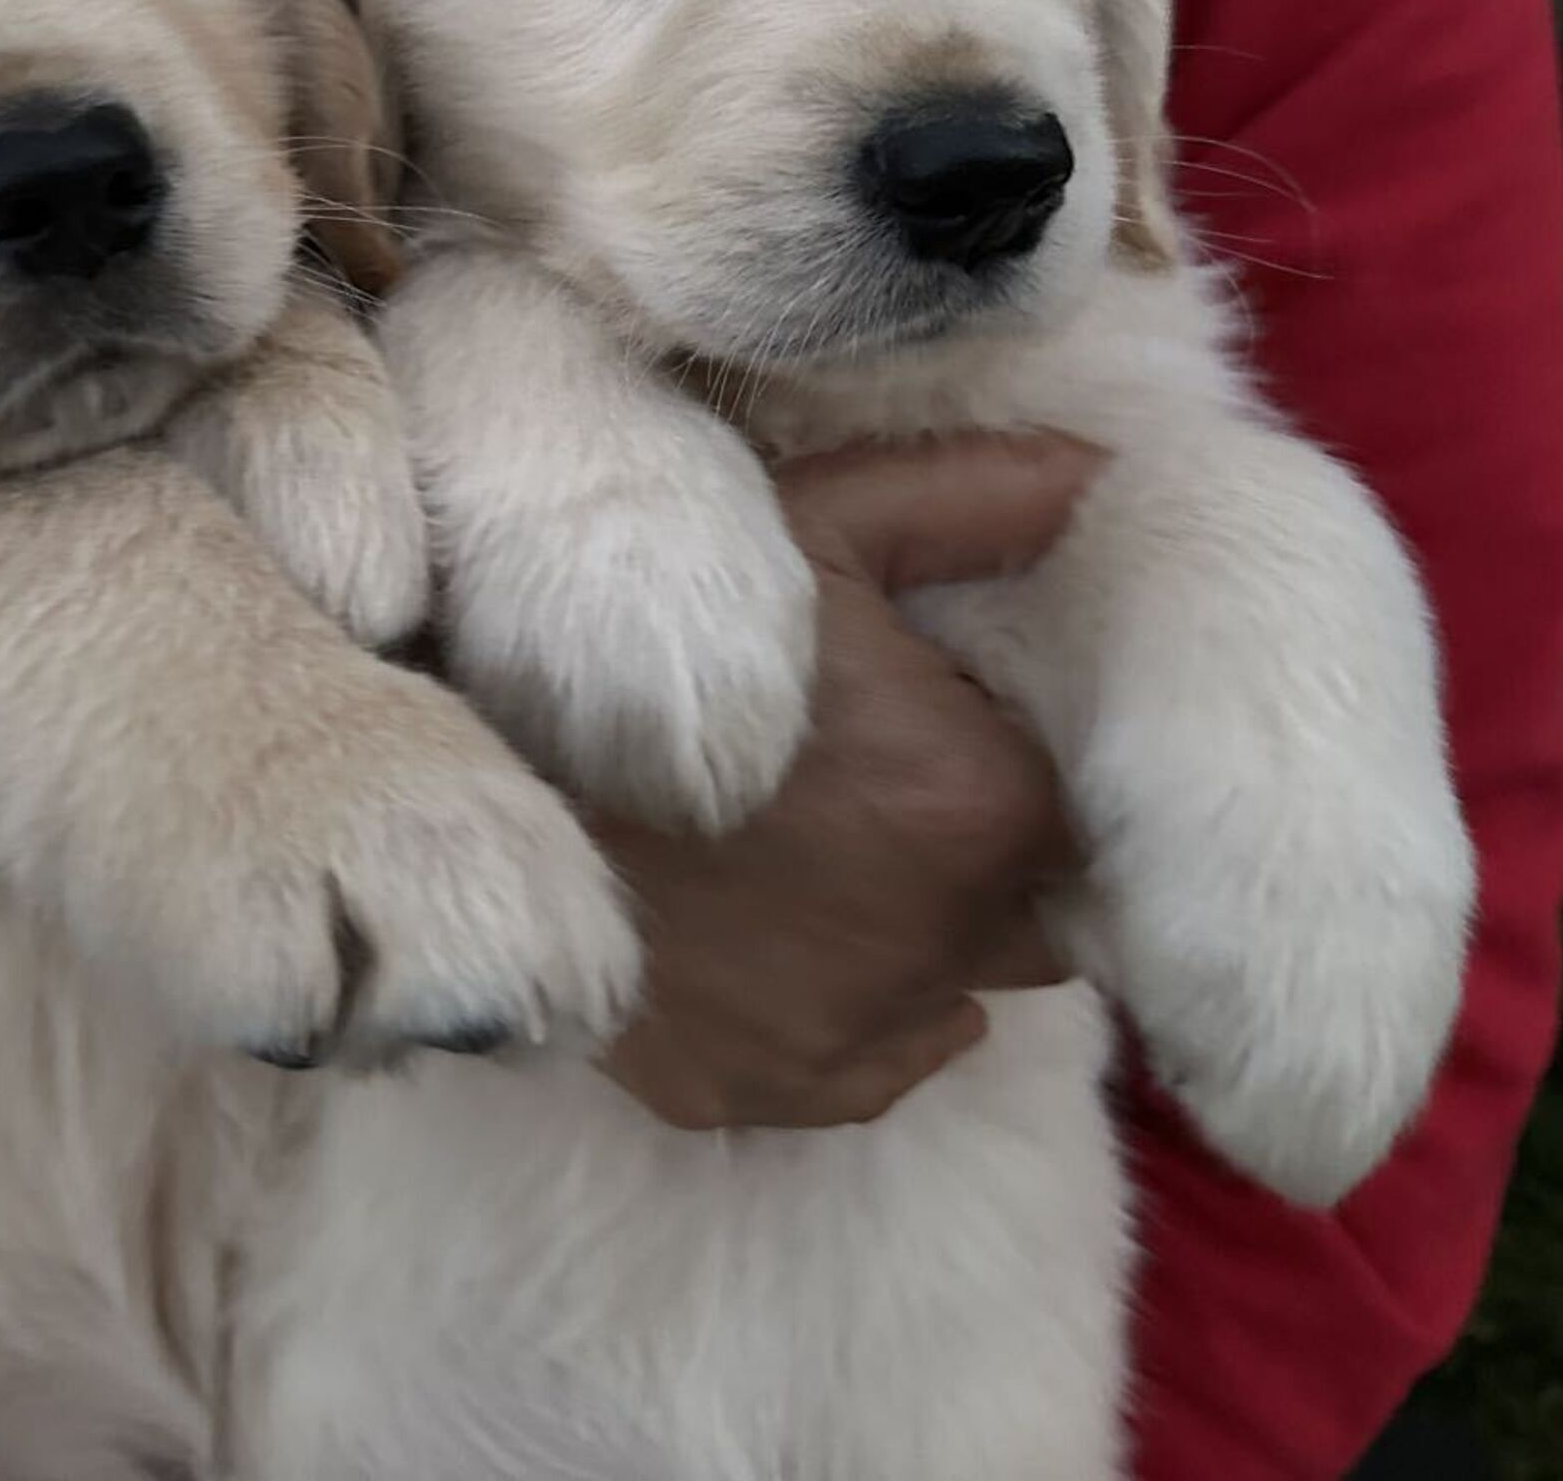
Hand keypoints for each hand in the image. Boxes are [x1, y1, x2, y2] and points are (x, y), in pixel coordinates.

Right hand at [597, 433, 1098, 1130]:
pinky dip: (852, 1015)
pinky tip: (800, 938)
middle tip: (901, 784)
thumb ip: (968, 499)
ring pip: (953, 994)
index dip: (1028, 760)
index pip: (1086, 807)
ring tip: (841, 854)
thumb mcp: (813, 523)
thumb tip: (1094, 469)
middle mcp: (937, 952)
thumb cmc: (649, 619)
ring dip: (925, 937)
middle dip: (995, 861)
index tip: (961, 719)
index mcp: (984, 808)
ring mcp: (838, 1039)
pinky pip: (863, 1070)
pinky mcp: (747, 1094)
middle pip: (1036, 917)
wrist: (469, 747)